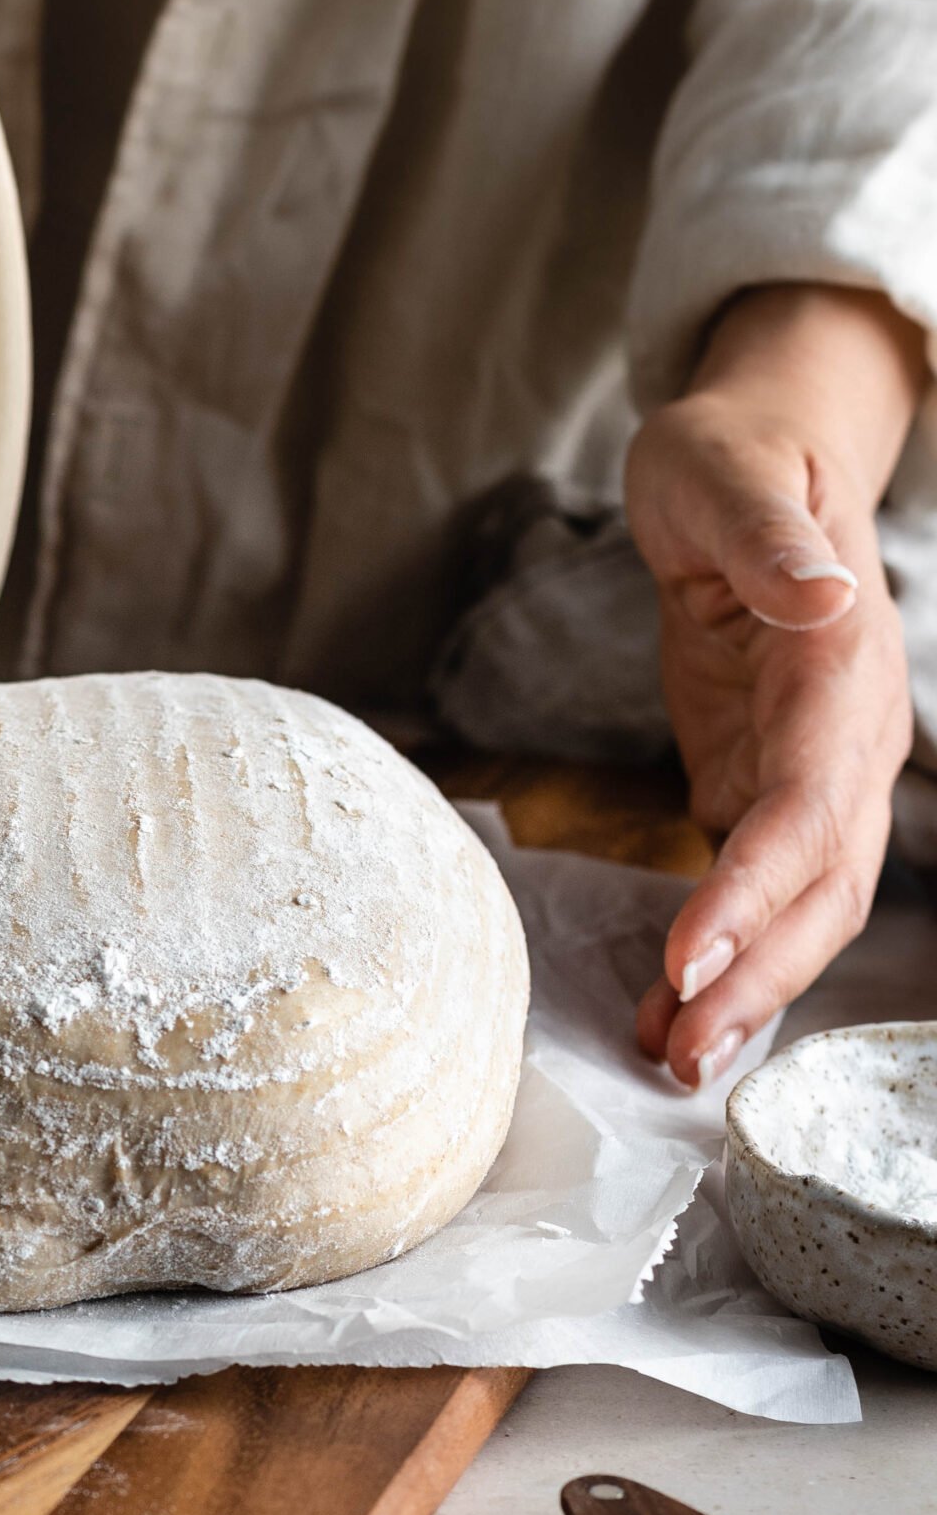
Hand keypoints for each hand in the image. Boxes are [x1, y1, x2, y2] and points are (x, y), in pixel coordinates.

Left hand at [626, 286, 921, 1087]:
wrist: (751, 460)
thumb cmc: (731, 457)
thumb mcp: (726, 473)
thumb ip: (765, 538)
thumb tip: (818, 595)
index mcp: (839, 667)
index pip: (809, 803)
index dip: (755, 888)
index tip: (691, 956)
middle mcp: (845, 734)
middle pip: (822, 885)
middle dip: (757, 975)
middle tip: (678, 1050)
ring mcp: (814, 768)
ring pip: (803, 906)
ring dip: (747, 987)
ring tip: (671, 1056)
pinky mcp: (767, 782)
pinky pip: (759, 890)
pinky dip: (724, 953)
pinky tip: (668, 1008)